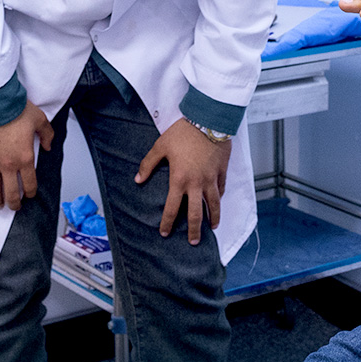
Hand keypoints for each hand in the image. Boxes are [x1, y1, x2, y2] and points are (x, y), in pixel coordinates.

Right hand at [0, 102, 54, 209]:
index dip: (31, 192)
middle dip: (14, 202)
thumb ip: (47, 134)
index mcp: (25, 157)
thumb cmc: (16, 109)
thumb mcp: (40, 120)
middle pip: (11, 191)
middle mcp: (8, 164)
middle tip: (14, 207)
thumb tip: (48, 146)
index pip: (30, 182)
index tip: (30, 195)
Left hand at [135, 119, 230, 245]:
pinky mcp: (222, 171)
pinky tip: (218, 201)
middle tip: (193, 242)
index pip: (172, 208)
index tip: (165, 232)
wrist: (208, 120)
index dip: (168, 222)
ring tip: (212, 227)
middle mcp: (196, 184)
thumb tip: (138, 179)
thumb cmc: (184, 132)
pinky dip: (220, 197)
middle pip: (196, 214)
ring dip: (213, 218)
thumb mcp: (161, 146)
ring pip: (214, 204)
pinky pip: (221, 188)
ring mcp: (211, 179)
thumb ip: (148, 164)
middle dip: (194, 230)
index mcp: (179, 180)